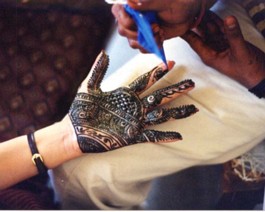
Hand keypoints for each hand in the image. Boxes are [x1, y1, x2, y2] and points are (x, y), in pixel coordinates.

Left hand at [68, 51, 197, 152]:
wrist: (73, 132)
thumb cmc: (80, 110)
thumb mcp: (89, 88)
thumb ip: (98, 70)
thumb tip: (103, 52)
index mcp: (125, 95)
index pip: (145, 81)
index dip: (158, 72)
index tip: (170, 62)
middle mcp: (134, 107)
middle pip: (158, 97)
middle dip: (174, 90)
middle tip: (190, 83)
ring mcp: (134, 122)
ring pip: (160, 115)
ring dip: (175, 112)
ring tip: (192, 108)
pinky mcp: (132, 136)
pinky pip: (151, 136)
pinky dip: (164, 136)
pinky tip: (178, 135)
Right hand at [111, 0, 215, 51]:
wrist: (190, 15)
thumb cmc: (179, 2)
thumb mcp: (165, 1)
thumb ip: (148, 2)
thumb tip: (130, 2)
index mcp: (134, 4)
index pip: (118, 11)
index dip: (125, 20)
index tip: (137, 22)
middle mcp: (134, 17)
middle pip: (123, 30)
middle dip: (138, 33)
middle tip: (154, 27)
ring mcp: (140, 29)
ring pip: (132, 42)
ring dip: (146, 41)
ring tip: (159, 33)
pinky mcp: (147, 39)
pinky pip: (142, 49)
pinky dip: (151, 47)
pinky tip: (160, 39)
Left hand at [182, 11, 264, 88]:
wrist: (260, 75)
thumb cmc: (247, 70)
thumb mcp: (240, 51)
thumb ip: (234, 35)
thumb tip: (228, 19)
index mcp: (209, 56)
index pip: (194, 42)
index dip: (186, 32)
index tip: (179, 23)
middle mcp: (213, 50)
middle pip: (201, 34)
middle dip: (196, 23)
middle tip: (192, 11)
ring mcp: (221, 46)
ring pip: (212, 30)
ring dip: (208, 20)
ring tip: (200, 9)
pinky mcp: (230, 42)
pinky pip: (222, 30)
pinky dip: (219, 22)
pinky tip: (213, 15)